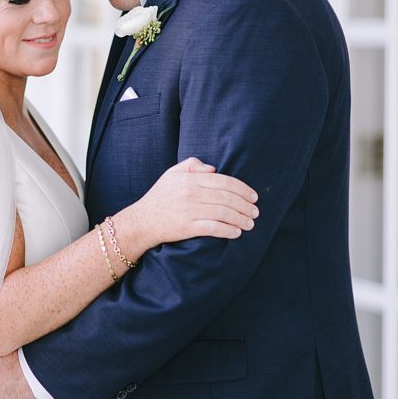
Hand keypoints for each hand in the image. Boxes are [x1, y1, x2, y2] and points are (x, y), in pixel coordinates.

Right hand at [134, 157, 258, 243]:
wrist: (142, 221)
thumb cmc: (160, 196)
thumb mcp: (172, 174)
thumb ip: (192, 165)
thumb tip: (214, 168)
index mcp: (190, 179)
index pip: (224, 181)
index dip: (243, 189)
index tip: (253, 196)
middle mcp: (191, 194)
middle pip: (227, 198)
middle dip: (245, 206)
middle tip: (255, 212)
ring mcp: (189, 211)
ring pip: (223, 213)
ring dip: (241, 219)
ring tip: (250, 223)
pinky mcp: (187, 228)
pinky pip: (213, 228)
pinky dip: (228, 230)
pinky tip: (237, 232)